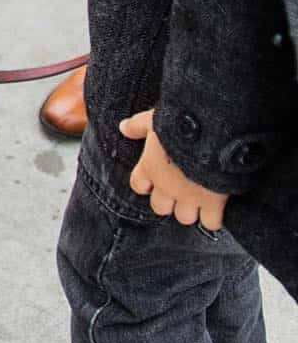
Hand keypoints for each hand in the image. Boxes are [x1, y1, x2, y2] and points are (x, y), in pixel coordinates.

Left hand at [120, 109, 228, 229]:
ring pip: (184, 217)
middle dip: (169, 200)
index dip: (146, 184)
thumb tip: (123, 127)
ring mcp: (189, 197)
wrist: (212, 134)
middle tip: (180, 189)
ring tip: (199, 197)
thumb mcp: (154, 119)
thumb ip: (138, 125)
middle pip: (160, 207)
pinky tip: (218, 206)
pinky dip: (214, 217)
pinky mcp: (213, 203)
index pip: (138, 185)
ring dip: (191, 209)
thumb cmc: (180, 124)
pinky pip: (210, 223)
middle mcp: (166, 186)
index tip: (155, 177)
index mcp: (150, 166)